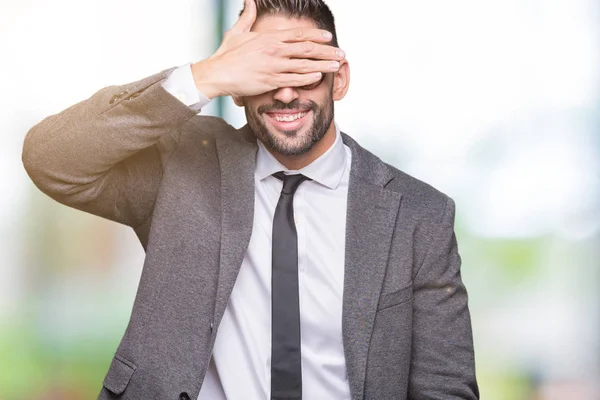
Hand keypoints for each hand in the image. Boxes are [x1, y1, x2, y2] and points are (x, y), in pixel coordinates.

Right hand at [191, 0, 344, 97]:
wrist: (217, 73)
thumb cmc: (226, 54)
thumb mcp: (238, 31)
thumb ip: (248, 15)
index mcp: (269, 37)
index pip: (298, 34)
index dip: (315, 35)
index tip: (328, 37)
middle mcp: (275, 50)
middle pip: (307, 48)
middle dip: (326, 51)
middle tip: (341, 53)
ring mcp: (274, 66)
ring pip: (305, 65)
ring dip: (323, 65)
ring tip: (337, 65)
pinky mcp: (271, 81)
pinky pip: (294, 79)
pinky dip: (308, 78)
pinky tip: (319, 77)